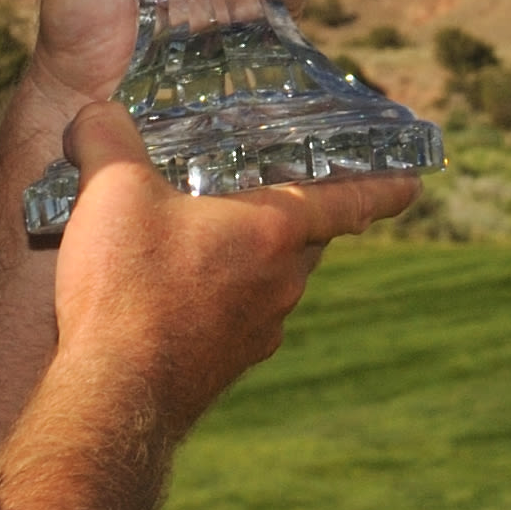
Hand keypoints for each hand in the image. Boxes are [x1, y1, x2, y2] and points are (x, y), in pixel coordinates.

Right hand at [49, 102, 415, 437]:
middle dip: (301, 213)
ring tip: (209, 234)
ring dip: (255, 257)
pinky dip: (222, 295)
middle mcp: (280, 282)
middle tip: (281, 188)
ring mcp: (258, 330)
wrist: (114, 398)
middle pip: (309, 238)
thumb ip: (107, 135)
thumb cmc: (127, 288)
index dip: (384, 186)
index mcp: (272, 230)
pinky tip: (175, 289)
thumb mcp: (110, 188)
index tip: (415, 183)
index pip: (349, 200)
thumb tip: (95, 112)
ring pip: (274, 279)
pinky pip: (238, 315)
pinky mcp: (226, 364)